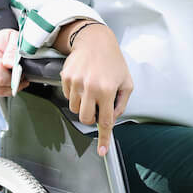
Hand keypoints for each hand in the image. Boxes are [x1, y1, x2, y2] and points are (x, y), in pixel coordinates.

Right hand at [0, 28, 26, 96]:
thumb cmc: (5, 39)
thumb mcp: (13, 38)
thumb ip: (13, 50)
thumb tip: (10, 65)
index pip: (1, 78)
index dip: (15, 80)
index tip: (24, 75)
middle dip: (13, 86)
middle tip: (23, 80)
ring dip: (9, 90)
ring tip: (18, 82)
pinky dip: (2, 90)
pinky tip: (9, 83)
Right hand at [60, 23, 133, 155]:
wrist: (95, 40)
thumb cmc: (113, 61)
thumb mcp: (126, 82)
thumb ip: (121, 104)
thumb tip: (111, 119)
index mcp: (108, 90)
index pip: (106, 120)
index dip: (104, 138)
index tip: (102, 151)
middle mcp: (90, 87)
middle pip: (85, 118)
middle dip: (91, 117)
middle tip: (98, 107)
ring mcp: (76, 82)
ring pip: (75, 109)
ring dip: (83, 105)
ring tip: (91, 89)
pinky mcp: (66, 77)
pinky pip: (68, 96)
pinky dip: (75, 94)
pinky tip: (83, 81)